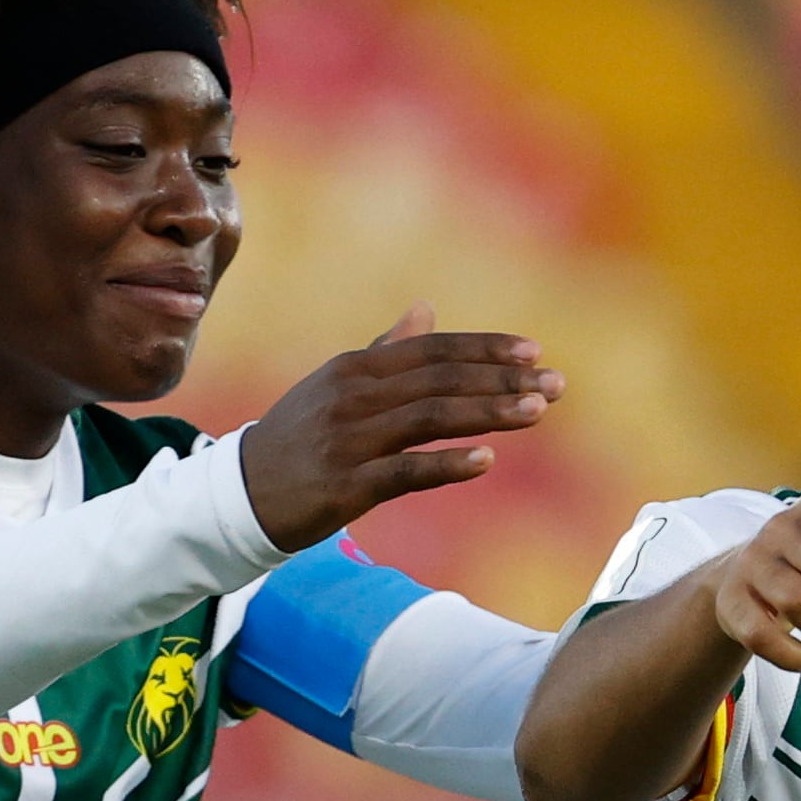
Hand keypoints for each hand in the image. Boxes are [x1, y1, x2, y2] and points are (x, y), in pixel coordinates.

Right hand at [239, 303, 561, 550]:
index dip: (485, 350)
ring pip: (430, 419)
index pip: (433, 350)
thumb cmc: (302, 436)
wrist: (243, 492)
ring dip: (488, 414)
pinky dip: (447, 464)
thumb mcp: (339, 385)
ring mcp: (349, 440)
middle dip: (502, 382)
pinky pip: (404, 472)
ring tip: (537, 412)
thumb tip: (426, 308)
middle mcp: (354, 396)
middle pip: (440, 380)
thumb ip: (387, 349)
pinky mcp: (346, 485)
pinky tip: (486, 460)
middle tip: (557, 385)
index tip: (535, 353)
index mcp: (358, 368)